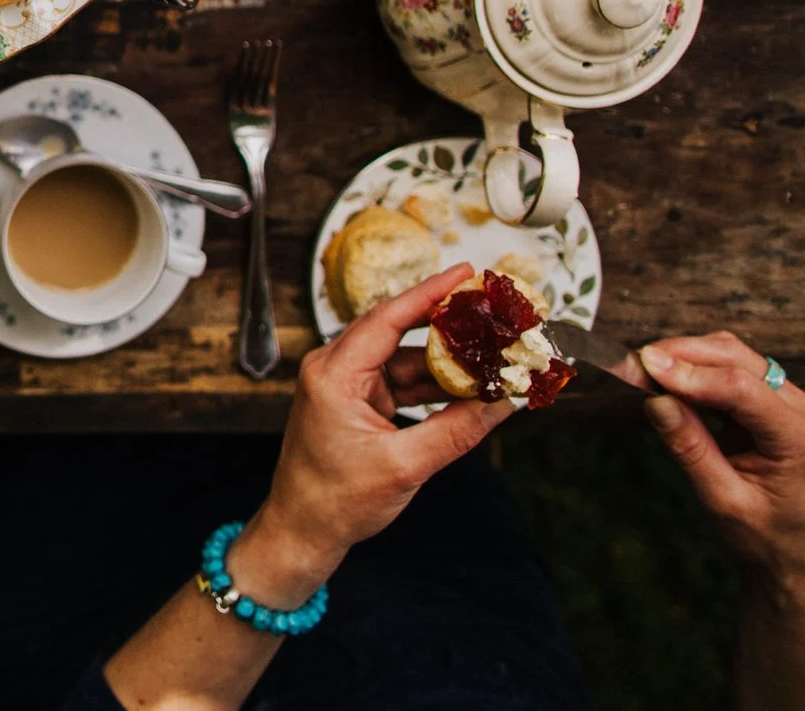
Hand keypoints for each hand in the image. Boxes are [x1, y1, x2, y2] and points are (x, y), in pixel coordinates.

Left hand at [236, 264, 516, 602]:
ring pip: (406, 362)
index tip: (465, 273)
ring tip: (493, 357)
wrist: (303, 531)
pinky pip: (402, 385)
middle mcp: (335, 370)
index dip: (429, 293)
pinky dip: (435, 388)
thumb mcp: (404, 466)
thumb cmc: (335, 501)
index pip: (387, 318)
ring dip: (447, 363)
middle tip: (489, 311)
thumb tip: (501, 404)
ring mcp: (347, 387)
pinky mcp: (358, 404)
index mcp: (333, 374)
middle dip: (447, 324)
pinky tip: (470, 390)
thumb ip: (456, 431)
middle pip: (398, 333)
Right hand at [639, 333, 804, 580]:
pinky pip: (731, 371)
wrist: (797, 557)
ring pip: (732, 356)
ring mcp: (788, 402)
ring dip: (687, 358)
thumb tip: (655, 401)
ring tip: (644, 373)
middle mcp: (799, 409)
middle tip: (633, 364)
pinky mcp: (770, 403)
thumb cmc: (766, 537)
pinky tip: (668, 383)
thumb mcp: (722, 501)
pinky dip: (696, 371)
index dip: (689, 373)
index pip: (740, 388)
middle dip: (682, 354)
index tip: (643, 366)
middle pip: (736, 358)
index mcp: (797, 437)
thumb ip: (690, 449)